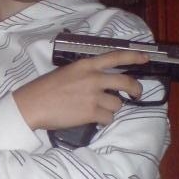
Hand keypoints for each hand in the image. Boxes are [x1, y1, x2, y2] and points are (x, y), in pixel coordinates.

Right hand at [13, 50, 148, 130]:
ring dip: (111, 109)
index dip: (134, 57)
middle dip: (135, 90)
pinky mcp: (91, 113)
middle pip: (126, 82)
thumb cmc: (44, 88)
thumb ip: (85, 74)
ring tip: (97, 111)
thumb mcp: (66, 72)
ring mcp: (93, 96)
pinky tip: (92, 119)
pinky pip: (108, 118)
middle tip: (136, 94)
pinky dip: (103, 121)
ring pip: (117, 104)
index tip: (146, 58)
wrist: (32, 105)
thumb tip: (101, 83)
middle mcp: (93, 78)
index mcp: (86, 65)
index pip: (115, 57)